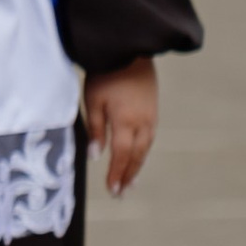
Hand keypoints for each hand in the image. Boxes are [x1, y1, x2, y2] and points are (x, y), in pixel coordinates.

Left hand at [83, 56, 157, 194]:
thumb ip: (96, 129)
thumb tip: (96, 157)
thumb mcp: (93, 100)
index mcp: (126, 122)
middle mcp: (142, 123)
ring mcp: (151, 117)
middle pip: (136, 156)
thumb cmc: (106, 74)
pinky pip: (149, 138)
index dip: (116, 174)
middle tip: (121, 194)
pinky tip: (137, 158)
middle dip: (128, 176)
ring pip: (145, 149)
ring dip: (137, 167)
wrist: (131, 51)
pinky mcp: (153, 111)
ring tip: (130, 183)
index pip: (120, 155)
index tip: (112, 191)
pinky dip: (142, 153)